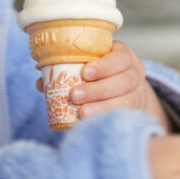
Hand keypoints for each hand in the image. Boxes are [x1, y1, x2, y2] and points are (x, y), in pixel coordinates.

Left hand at [36, 41, 170, 130]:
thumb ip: (69, 69)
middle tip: (75, 95)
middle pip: (123, 81)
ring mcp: (136, 94)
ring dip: (102, 107)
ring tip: (82, 113)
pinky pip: (124, 115)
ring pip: (125, 100)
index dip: (104, 65)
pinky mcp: (133, 111)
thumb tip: (43, 83)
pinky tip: (93, 122)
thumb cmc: (102, 74)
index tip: (85, 73)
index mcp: (123, 56)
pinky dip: (108, 118)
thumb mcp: (90, 64)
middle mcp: (134, 73)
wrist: (126, 90)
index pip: (120, 57)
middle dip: (98, 89)